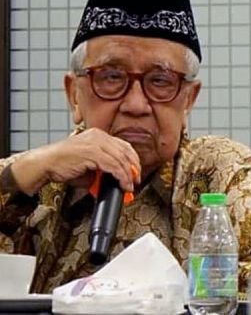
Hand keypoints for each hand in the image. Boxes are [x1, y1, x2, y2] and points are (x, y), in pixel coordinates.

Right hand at [9, 127, 141, 194]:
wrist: (45, 164)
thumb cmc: (63, 165)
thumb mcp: (88, 164)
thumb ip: (103, 167)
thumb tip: (116, 178)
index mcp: (98, 135)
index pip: (123, 145)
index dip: (132, 159)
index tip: (135, 172)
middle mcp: (98, 136)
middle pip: (125, 151)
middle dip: (133, 167)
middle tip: (135, 180)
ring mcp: (95, 143)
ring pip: (121, 159)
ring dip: (128, 175)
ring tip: (129, 186)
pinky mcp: (92, 153)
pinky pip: (113, 166)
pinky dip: (121, 177)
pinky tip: (122, 185)